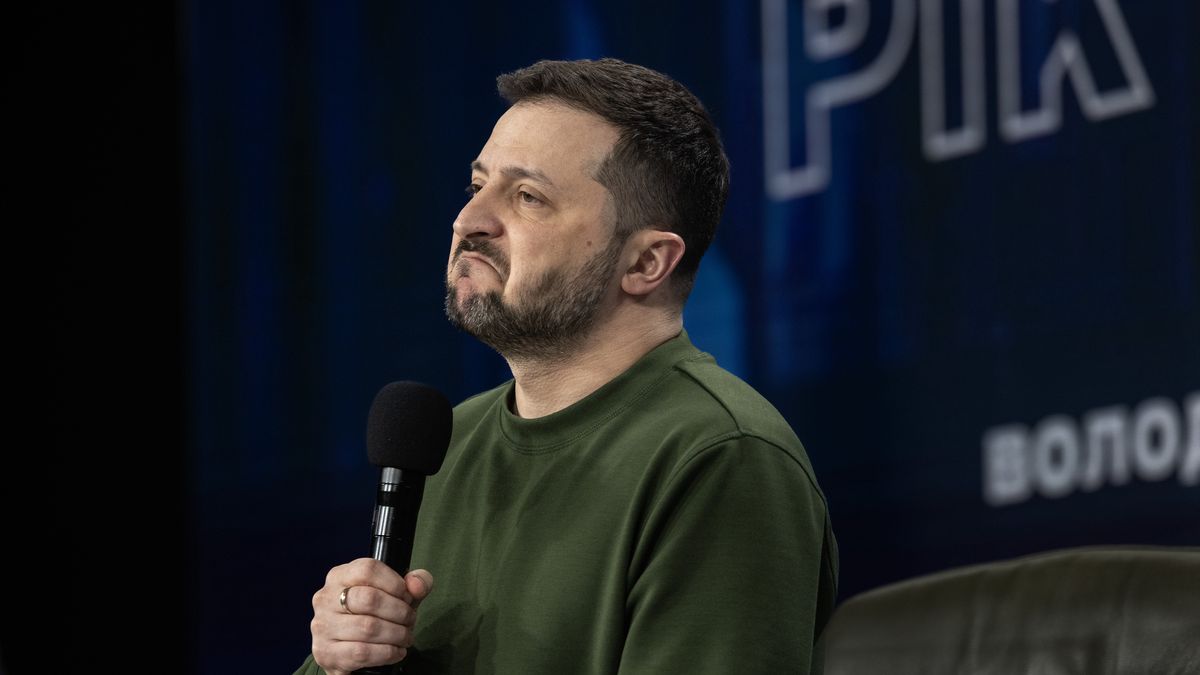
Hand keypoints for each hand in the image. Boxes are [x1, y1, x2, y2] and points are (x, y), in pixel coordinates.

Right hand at [309, 558, 433, 674]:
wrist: (349, 652)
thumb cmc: (374, 616)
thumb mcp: (396, 595)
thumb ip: (415, 583)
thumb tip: (418, 585)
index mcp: (339, 576)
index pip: (368, 569)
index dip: (395, 583)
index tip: (407, 597)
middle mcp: (325, 598)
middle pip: (369, 599)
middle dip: (399, 611)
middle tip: (410, 620)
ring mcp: (323, 626)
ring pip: (368, 627)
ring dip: (396, 634)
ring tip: (405, 637)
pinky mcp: (326, 653)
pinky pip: (362, 652)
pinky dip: (387, 653)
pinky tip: (396, 651)